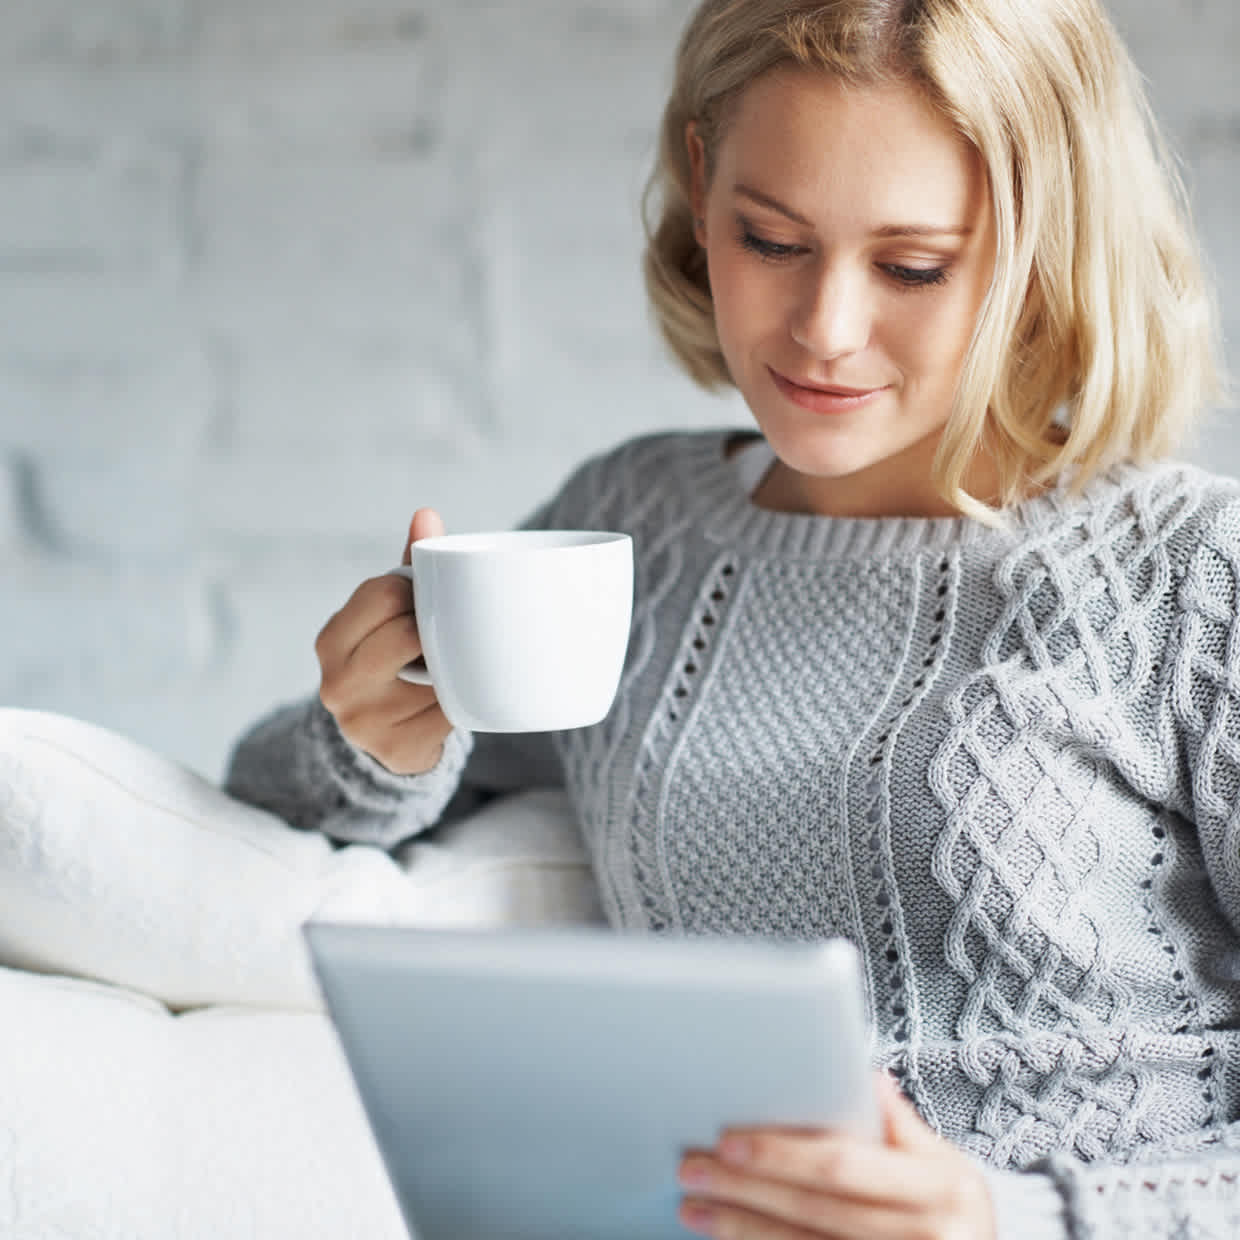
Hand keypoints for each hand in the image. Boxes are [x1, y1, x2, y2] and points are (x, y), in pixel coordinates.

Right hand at [315, 508, 453, 774]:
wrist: (384, 738)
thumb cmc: (391, 658)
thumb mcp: (388, 616)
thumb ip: (409, 568)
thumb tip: (427, 514)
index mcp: (330, 640)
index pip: (383, 594)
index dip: (416, 592)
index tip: (426, 601)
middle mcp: (337, 683)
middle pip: (408, 632)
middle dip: (435, 628)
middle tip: (444, 633)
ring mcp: (365, 721)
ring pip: (435, 672)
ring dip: (453, 665)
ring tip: (448, 664)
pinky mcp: (398, 749)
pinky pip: (451, 711)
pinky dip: (464, 698)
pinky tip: (457, 695)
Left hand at [677, 1070, 995, 1239]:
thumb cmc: (954, 1211)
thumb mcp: (946, 1164)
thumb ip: (900, 1125)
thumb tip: (863, 1074)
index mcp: (941, 1189)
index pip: (844, 1166)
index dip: (782, 1152)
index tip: (729, 1137)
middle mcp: (926, 1238)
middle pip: (815, 1210)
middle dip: (745, 1187)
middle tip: (691, 1167)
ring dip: (740, 1228)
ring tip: (694, 1206)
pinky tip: (729, 1239)